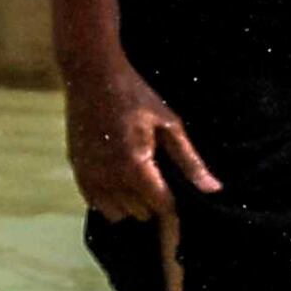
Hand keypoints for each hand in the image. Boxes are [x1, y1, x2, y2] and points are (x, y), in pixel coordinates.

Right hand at [61, 51, 217, 219]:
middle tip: (155, 171)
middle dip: (153, 198)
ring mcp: (90, 177)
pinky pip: (97, 204)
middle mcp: (110, 179)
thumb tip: (213, 189)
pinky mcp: (77, 173)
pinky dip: (109, 198)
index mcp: (136, 167)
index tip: (175, 213)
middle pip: (142, 213)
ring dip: (130, 201)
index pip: (162, 208)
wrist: (92, 76)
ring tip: (135, 174)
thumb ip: (189, 161)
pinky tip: (116, 175)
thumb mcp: (168, 124)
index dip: (173, 212)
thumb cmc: (135, 96)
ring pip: (118, 214)